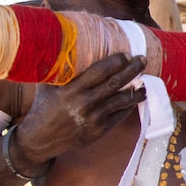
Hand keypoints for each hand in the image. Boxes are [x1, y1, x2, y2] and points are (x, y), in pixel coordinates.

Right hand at [18, 54, 146, 163]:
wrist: (40, 139)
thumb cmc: (44, 107)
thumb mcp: (46, 86)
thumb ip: (58, 69)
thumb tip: (65, 46)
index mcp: (71, 90)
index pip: (99, 72)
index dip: (116, 62)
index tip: (127, 54)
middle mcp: (84, 103)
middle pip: (115, 83)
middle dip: (132, 70)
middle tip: (142, 60)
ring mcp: (94, 118)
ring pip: (122, 101)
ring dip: (136, 91)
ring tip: (145, 83)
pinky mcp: (99, 130)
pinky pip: (120, 115)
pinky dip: (129, 105)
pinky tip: (135, 98)